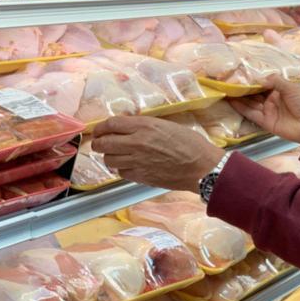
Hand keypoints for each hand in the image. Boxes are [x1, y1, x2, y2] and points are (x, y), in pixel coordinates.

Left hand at [91, 116, 224, 190]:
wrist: (201, 167)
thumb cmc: (190, 143)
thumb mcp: (167, 125)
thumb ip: (146, 126)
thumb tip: (127, 127)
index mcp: (145, 126)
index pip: (111, 124)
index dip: (101, 127)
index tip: (99, 130)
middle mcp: (136, 142)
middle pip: (103, 143)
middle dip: (98, 143)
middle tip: (100, 143)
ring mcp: (137, 161)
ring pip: (108, 159)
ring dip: (109, 156)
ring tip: (116, 155)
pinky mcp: (140, 176)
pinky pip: (120, 172)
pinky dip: (121, 168)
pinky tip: (129, 165)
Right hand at [230, 74, 299, 148]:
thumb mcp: (292, 88)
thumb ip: (275, 81)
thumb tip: (258, 78)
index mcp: (279, 89)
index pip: (262, 83)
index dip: (252, 79)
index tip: (239, 72)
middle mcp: (271, 99)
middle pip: (253, 93)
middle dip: (242, 88)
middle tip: (227, 80)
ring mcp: (267, 110)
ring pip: (250, 103)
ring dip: (239, 97)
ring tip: (225, 90)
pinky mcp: (265, 121)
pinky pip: (251, 114)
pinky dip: (241, 108)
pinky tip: (232, 101)